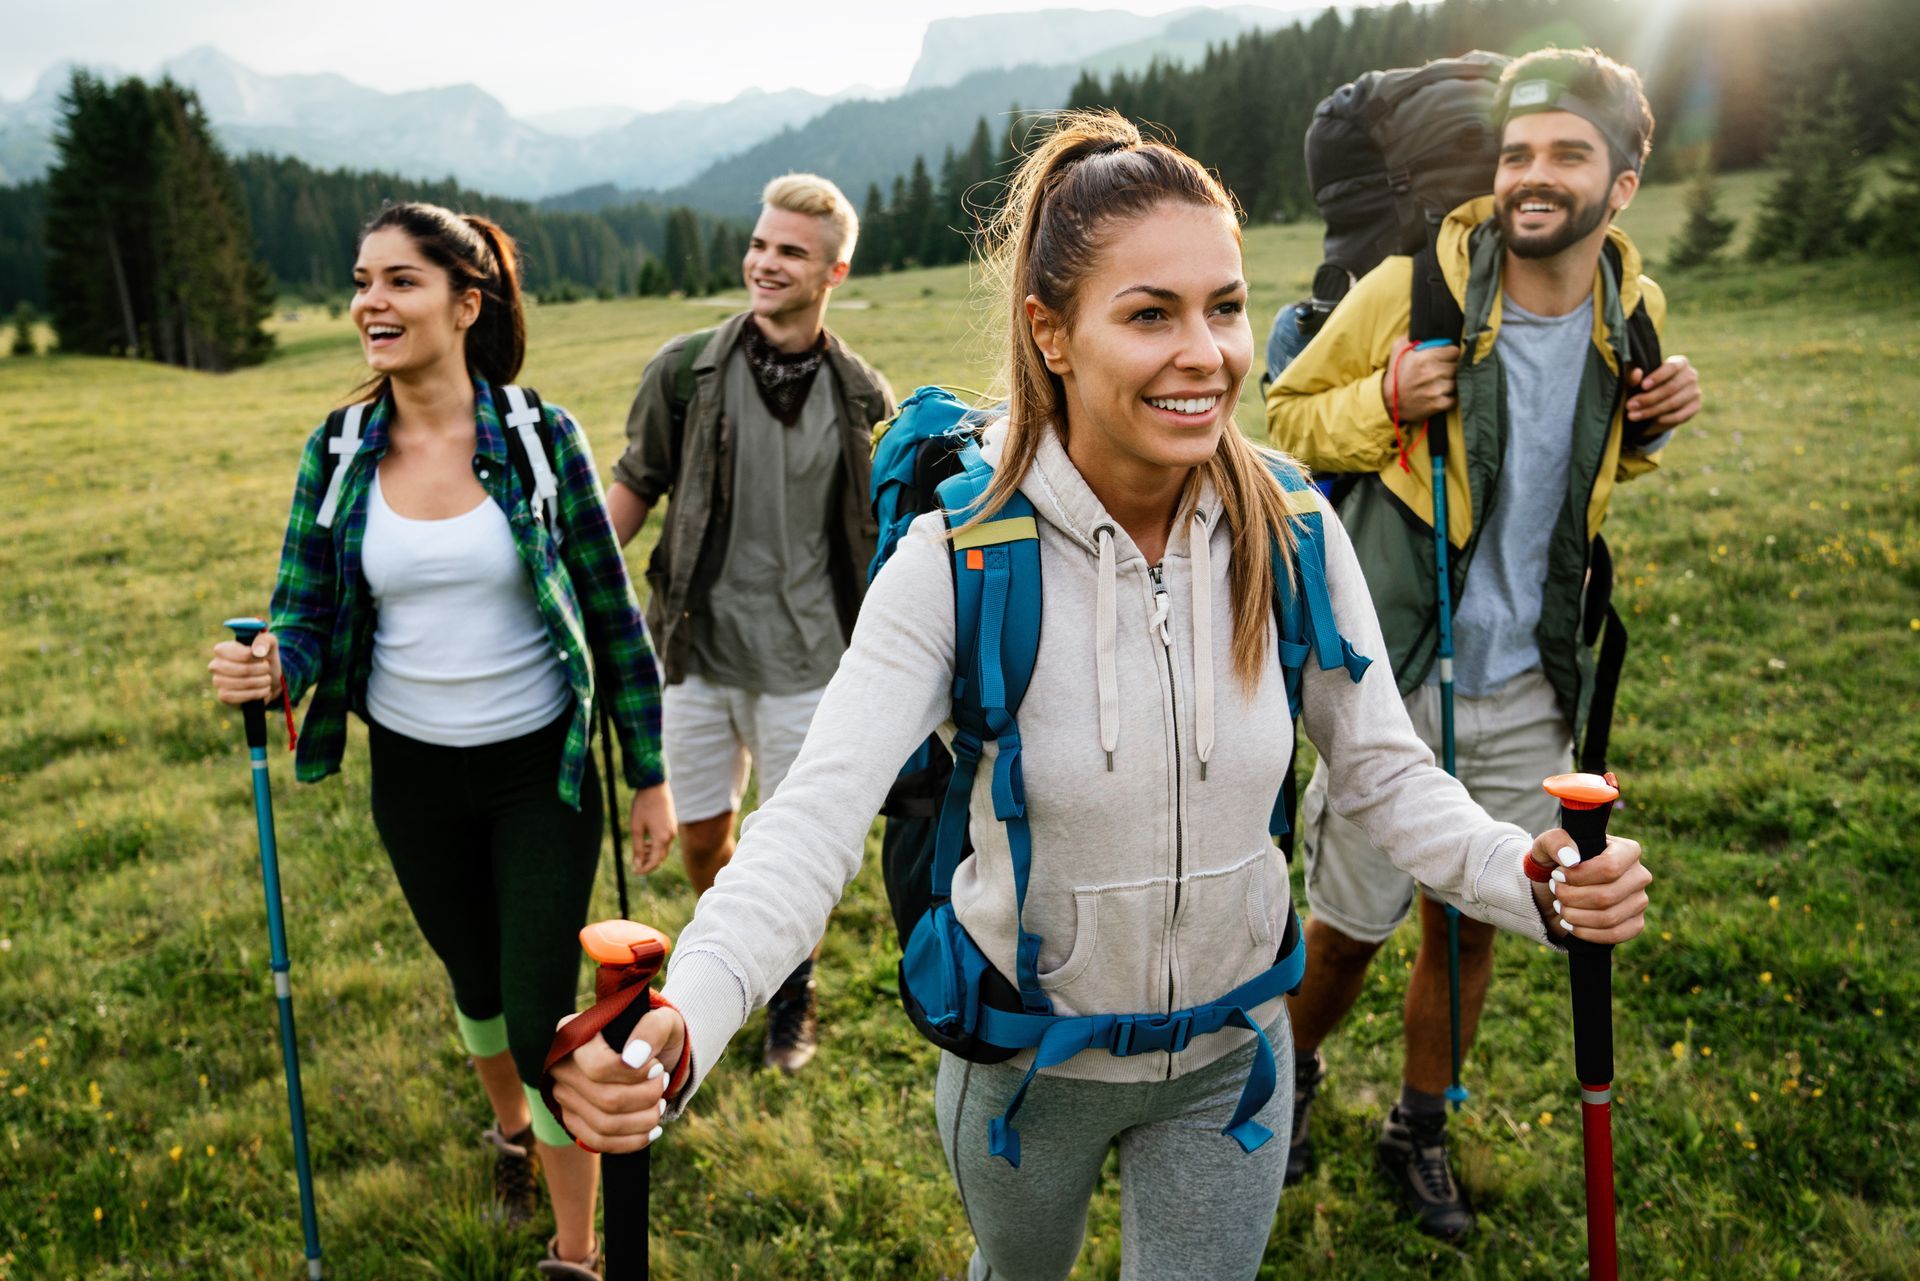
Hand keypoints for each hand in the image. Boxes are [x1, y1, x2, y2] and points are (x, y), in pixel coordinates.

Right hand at [209, 632, 282, 704]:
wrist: (269, 680)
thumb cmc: (265, 659)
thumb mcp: (270, 644)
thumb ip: (265, 640)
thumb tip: (257, 649)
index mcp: (223, 649)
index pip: (234, 652)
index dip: (252, 655)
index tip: (262, 656)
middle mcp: (216, 665)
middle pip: (243, 669)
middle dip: (261, 669)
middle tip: (267, 668)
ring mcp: (217, 681)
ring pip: (243, 683)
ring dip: (262, 682)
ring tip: (267, 679)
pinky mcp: (223, 696)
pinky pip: (240, 697)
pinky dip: (257, 693)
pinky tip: (263, 690)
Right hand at [548, 1003, 686, 1152]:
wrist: (646, 1054)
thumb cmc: (653, 1034)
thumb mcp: (663, 1020)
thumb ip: (652, 1029)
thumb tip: (633, 1058)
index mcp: (575, 1034)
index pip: (598, 1066)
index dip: (634, 1074)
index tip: (658, 1068)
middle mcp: (561, 1065)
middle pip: (606, 1099)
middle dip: (646, 1097)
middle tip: (663, 1083)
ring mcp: (563, 1095)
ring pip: (604, 1125)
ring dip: (643, 1120)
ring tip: (660, 1104)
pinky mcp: (572, 1119)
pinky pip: (599, 1142)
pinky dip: (631, 1141)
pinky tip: (652, 1130)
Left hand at [630, 783, 676, 875]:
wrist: (654, 787)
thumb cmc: (643, 806)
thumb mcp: (636, 828)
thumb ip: (638, 848)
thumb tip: (637, 864)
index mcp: (662, 838)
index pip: (655, 861)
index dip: (645, 869)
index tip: (634, 872)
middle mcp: (671, 836)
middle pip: (661, 858)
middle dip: (649, 863)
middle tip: (635, 865)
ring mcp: (673, 830)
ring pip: (664, 850)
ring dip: (652, 855)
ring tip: (640, 853)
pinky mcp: (672, 825)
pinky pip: (666, 841)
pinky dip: (657, 846)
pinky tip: (647, 842)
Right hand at [1382, 337, 1459, 424]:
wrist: (1388, 402)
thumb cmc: (1395, 374)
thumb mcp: (1398, 349)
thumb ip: (1411, 334)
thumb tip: (1421, 324)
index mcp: (1425, 357)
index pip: (1454, 351)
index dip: (1450, 354)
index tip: (1444, 358)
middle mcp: (1432, 373)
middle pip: (1457, 367)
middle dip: (1450, 368)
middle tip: (1440, 371)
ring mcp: (1436, 390)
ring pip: (1456, 382)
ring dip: (1450, 383)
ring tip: (1439, 384)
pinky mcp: (1438, 404)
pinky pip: (1453, 399)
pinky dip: (1449, 398)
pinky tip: (1439, 395)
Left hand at [1525, 830, 1650, 944]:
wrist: (1560, 888)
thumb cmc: (1557, 861)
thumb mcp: (1548, 845)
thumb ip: (1556, 843)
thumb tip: (1571, 858)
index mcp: (1627, 850)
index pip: (1610, 867)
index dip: (1579, 876)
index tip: (1557, 875)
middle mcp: (1639, 875)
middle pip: (1607, 895)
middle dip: (1572, 897)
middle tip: (1556, 892)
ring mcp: (1640, 901)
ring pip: (1609, 918)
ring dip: (1576, 916)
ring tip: (1560, 907)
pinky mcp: (1635, 924)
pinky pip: (1615, 935)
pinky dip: (1586, 933)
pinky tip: (1570, 924)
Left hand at [1625, 355, 1700, 428]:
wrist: (1655, 404)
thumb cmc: (1645, 386)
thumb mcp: (1637, 381)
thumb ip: (1634, 376)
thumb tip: (1636, 373)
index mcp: (1679, 363)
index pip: (1672, 367)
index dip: (1658, 376)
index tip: (1643, 386)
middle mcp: (1690, 375)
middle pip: (1671, 387)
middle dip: (1648, 398)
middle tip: (1630, 405)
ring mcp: (1695, 392)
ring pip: (1674, 403)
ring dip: (1651, 410)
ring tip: (1633, 415)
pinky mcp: (1695, 407)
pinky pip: (1680, 415)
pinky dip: (1665, 419)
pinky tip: (1653, 420)